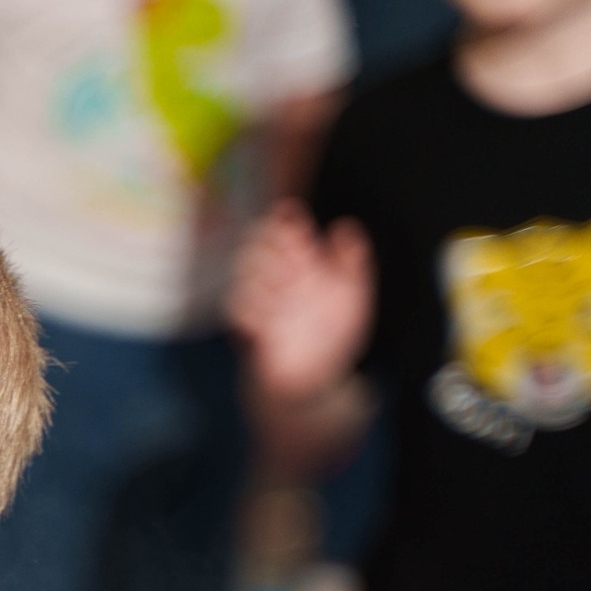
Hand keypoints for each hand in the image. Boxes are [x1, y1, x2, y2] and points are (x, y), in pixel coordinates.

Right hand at [229, 200, 372, 407]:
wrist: (315, 378)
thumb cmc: (332, 335)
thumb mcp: (353, 295)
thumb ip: (353, 260)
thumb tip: (344, 224)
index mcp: (302, 267)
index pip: (283, 230)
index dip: (283, 217)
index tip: (290, 212)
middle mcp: (279, 281)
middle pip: (256, 243)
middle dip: (270, 244)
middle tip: (294, 258)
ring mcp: (263, 304)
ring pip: (244, 271)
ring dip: (264, 274)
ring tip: (287, 288)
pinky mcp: (251, 329)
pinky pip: (237, 306)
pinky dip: (252, 305)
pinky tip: (272, 314)